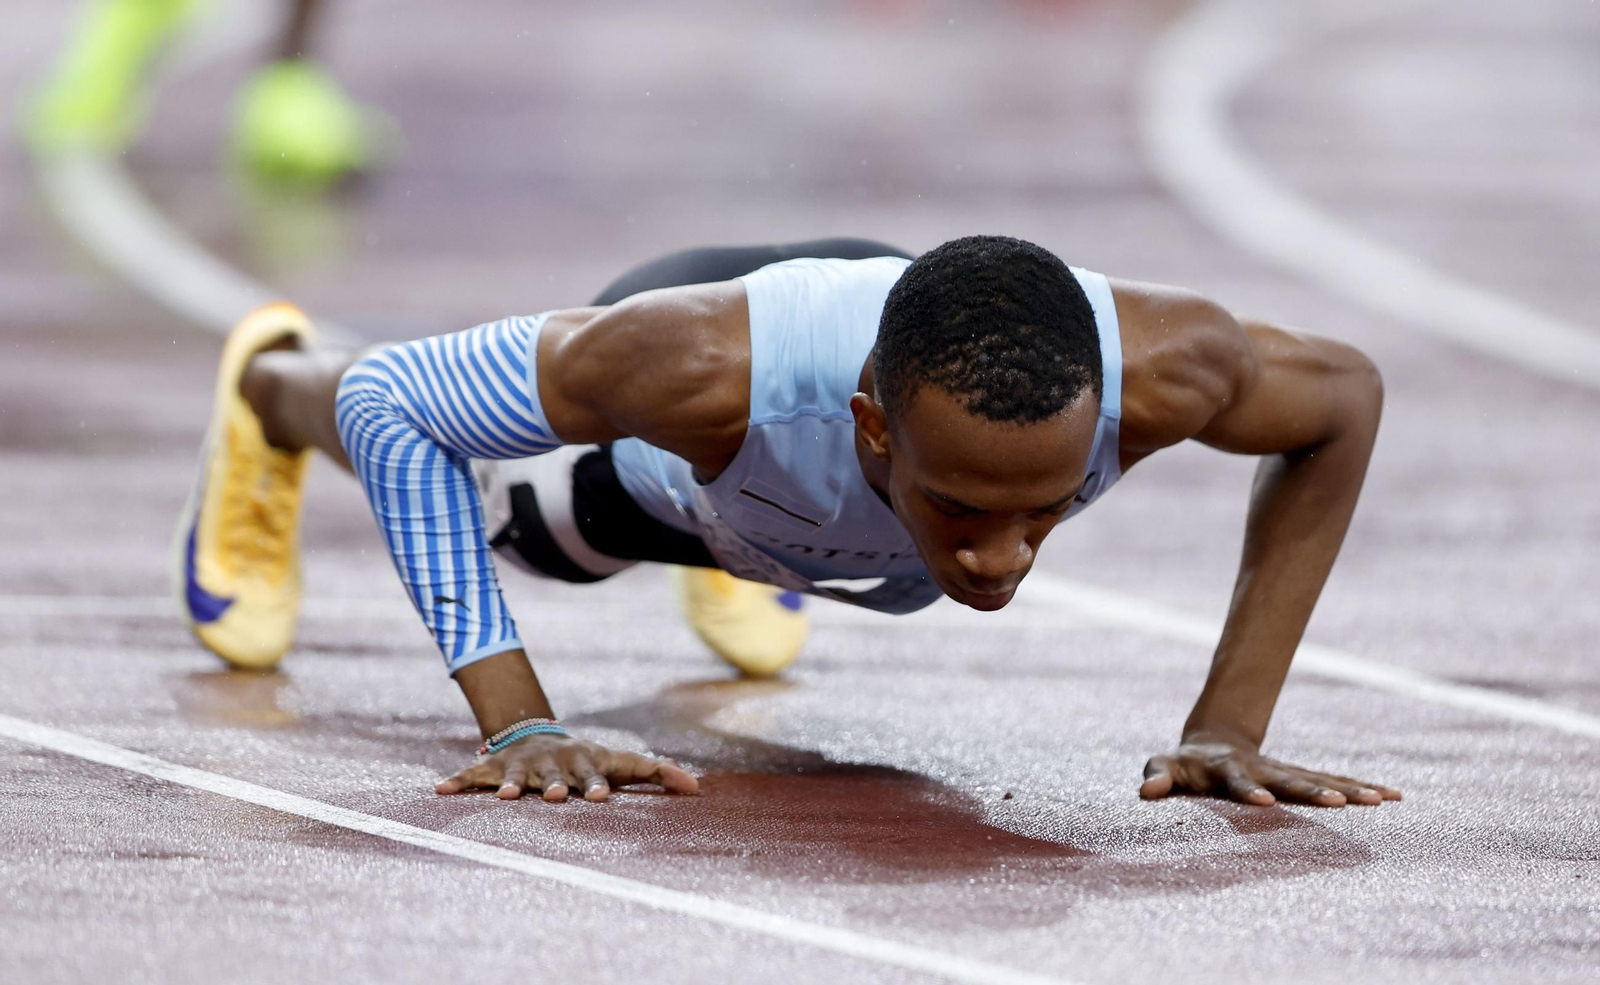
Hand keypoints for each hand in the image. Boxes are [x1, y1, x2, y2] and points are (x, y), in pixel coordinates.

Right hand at [436, 733, 698, 802]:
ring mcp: (521, 765)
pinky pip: (472, 776)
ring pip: (516, 774)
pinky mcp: (493, 769)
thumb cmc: (586, 760)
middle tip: (557, 797)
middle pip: (555, 776)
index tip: (602, 798)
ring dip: (511, 784)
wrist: (535, 735)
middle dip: (556, 785)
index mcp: (584, 763)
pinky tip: (439, 790)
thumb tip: (700, 789)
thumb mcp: (622, 763)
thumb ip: (660, 773)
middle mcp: (552, 763)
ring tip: (510, 795)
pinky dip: (457, 782)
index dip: (598, 784)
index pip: (595, 774)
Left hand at [1139, 738, 1400, 806]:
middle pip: (1290, 781)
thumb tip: (1145, 792)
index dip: (1248, 791)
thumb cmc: (1183, 765)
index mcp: (1227, 770)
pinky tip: (1393, 796)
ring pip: (1321, 779)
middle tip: (1340, 802)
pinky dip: (1362, 788)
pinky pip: (1336, 781)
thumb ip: (1156, 776)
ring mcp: (1285, 773)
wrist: (1212, 744)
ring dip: (1349, 789)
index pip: (1237, 782)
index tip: (1263, 802)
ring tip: (1381, 799)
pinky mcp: (1302, 778)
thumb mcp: (1164, 767)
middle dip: (1314, 791)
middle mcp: (1264, 770)